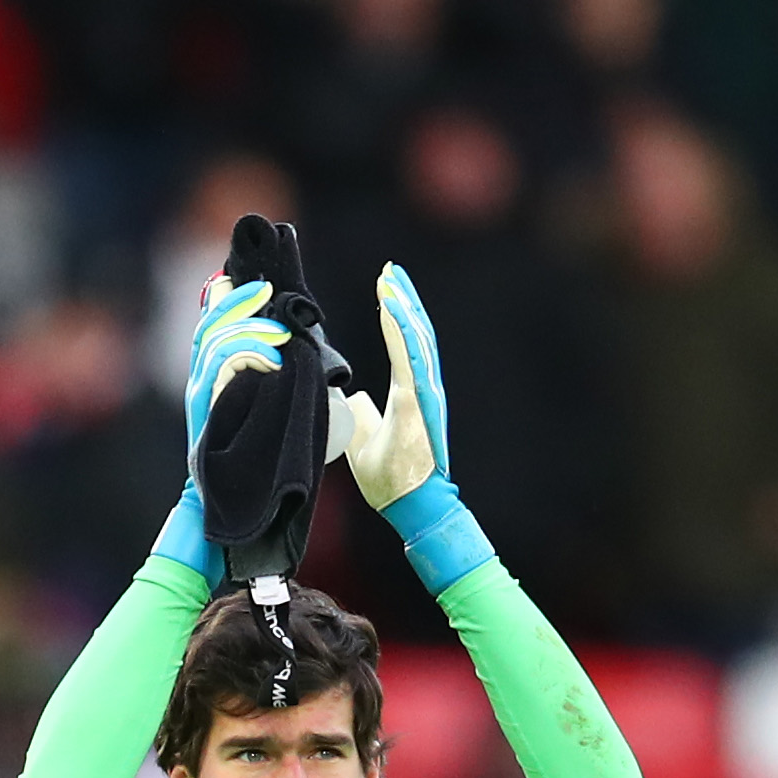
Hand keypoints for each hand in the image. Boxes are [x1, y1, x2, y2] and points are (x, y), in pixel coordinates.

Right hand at [180, 272, 288, 449]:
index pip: (212, 323)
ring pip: (218, 340)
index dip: (230, 297)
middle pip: (211, 324)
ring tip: (280, 337)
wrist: (221, 498)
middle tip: (269, 293)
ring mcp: (199, 390)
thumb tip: (294, 354)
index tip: (258, 284)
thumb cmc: (247, 458)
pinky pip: (222, 364)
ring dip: (253, 330)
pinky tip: (271, 358)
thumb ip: (265, 382)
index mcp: (211, 374)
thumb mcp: (258, 410)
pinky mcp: (203, 404)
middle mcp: (200, 378)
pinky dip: (248, 353)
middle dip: (241, 302)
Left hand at [346, 262, 449, 512]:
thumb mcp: (364, 441)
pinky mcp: (420, 405)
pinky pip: (411, 361)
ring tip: (390, 281)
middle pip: (414, 334)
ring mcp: (424, 395)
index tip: (387, 288)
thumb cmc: (392, 480)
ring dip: (402, 308)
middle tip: (390, 270)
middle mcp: (421, 389)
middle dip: (402, 299)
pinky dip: (403, 334)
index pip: (404, 346)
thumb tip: (353, 398)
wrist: (412, 507)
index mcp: (409, 394)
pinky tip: (394, 311)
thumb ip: (362, 417)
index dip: (396, 316)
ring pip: (415, 341)